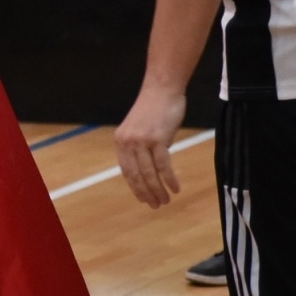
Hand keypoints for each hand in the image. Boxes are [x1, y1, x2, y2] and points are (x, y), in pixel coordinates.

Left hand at [114, 83, 186, 208]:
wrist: (162, 90)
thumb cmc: (154, 109)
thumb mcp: (140, 130)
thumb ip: (141, 148)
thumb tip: (149, 171)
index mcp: (120, 140)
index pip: (126, 170)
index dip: (135, 187)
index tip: (143, 199)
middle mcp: (127, 142)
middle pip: (136, 175)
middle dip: (146, 193)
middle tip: (156, 205)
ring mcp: (141, 141)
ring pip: (149, 173)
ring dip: (158, 190)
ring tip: (166, 200)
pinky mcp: (157, 139)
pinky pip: (163, 165)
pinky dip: (169, 180)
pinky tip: (175, 188)